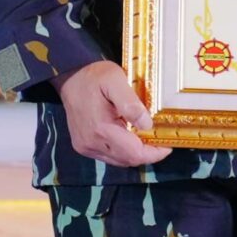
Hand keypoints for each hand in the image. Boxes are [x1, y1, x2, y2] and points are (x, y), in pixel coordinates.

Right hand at [57, 62, 171, 167]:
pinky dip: (122, 151)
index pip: (134, 154)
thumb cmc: (94, 76)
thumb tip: (147, 124)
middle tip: (159, 138)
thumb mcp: (115, 80)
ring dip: (135, 153)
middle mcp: (91, 142)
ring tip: (145, 137)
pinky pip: (109, 156)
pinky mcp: (82, 145)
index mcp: (101, 128)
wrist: (69, 77)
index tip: (167, 144)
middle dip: (147, 153)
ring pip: (119, 160)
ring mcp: (85, 146)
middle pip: (128, 160)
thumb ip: (131, 104)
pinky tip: (127, 137)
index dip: (155, 153)